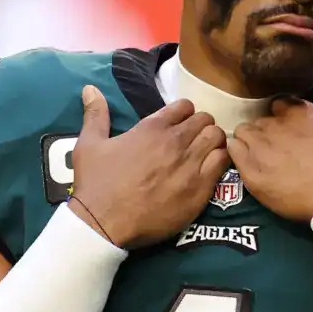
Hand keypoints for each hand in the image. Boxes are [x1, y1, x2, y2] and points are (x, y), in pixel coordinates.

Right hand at [68, 85, 230, 248]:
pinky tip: (210, 169)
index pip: (185, 105)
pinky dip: (220, 161)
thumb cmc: (96, 183)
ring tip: (206, 152)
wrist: (104, 224)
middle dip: (201, 126)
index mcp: (153, 128)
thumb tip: (90, 88)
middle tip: (194, 139)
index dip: (184, 113)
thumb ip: (95, 114)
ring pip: (218, 138)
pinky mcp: (200, 189)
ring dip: (214, 141)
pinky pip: (223, 163)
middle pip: (205, 120)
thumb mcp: (89, 144)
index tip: (179, 124)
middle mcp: (176, 141)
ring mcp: (191, 165)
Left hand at [228, 82, 312, 222]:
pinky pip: (232, 152)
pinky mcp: (250, 170)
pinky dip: (238, 157)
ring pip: (244, 133)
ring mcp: (261, 146)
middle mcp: (277, 123)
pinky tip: (250, 167)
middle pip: (260, 120)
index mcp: (302, 111)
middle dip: (267, 133)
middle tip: (278, 152)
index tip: (291, 134)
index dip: (283, 119)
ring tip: (263, 160)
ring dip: (250, 143)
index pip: (280, 104)